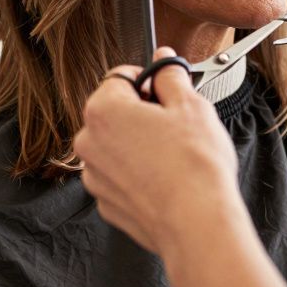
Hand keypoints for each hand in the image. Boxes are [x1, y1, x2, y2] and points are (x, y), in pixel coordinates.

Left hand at [76, 47, 286, 286]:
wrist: (197, 224)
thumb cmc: (194, 164)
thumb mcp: (190, 105)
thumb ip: (170, 76)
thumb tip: (163, 61)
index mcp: (102, 110)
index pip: (120, 77)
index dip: (147, 80)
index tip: (165, 88)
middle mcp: (88, 142)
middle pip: (114, 112)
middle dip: (141, 113)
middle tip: (175, 124)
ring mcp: (94, 176)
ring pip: (116, 146)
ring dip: (138, 144)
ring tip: (172, 155)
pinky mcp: (106, 203)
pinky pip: (119, 176)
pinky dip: (137, 174)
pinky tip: (164, 179)